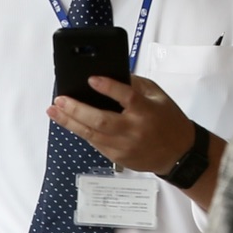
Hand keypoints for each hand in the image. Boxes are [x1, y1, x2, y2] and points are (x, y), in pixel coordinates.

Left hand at [48, 75, 198, 175]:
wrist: (179, 154)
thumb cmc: (168, 120)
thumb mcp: (159, 96)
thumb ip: (135, 85)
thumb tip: (108, 75)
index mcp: (148, 111)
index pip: (127, 97)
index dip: (109, 88)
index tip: (91, 79)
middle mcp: (134, 130)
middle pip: (101, 120)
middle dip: (76, 109)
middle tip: (60, 99)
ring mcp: (124, 146)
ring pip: (91, 134)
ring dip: (69, 122)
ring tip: (53, 110)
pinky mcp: (118, 157)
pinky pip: (94, 142)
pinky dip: (80, 131)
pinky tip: (69, 122)